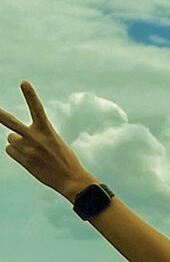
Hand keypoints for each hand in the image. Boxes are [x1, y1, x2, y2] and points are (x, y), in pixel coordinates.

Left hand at [1, 81, 94, 199]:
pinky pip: (10, 150)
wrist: (71, 179)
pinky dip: (16, 153)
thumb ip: (36, 135)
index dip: (30, 95)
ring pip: (11, 139)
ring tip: (33, 151)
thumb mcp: (54, 141)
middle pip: (11, 123)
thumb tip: (13, 138)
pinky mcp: (24, 160)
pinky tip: (29, 159)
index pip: (37, 109)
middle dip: (0, 115)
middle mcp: (36, 137)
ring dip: (18, 143)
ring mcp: (29, 149)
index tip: (24, 82)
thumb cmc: (64, 159)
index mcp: (47, 130)